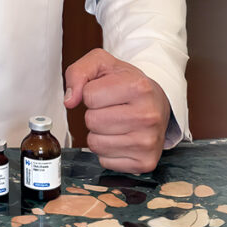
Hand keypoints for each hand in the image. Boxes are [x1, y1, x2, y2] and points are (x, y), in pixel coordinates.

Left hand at [63, 48, 169, 173]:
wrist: (157, 102)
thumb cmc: (128, 83)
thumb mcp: (102, 64)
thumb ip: (78, 73)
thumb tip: (69, 101)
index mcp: (139, 87)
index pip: (89, 95)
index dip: (90, 93)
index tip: (106, 91)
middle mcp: (148, 116)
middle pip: (92, 121)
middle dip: (94, 114)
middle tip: (111, 108)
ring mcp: (148, 142)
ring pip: (95, 144)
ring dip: (98, 133)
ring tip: (116, 122)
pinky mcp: (145, 162)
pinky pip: (104, 161)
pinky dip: (107, 151)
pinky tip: (122, 138)